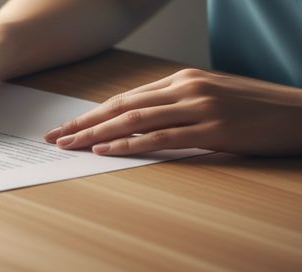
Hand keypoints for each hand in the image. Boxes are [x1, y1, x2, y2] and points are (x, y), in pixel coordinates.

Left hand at [44, 68, 301, 155]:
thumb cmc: (255, 110)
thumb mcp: (211, 99)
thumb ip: (175, 107)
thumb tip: (138, 125)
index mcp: (183, 80)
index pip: (126, 98)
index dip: (92, 113)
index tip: (68, 127)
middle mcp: (186, 89)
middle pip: (121, 107)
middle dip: (83, 123)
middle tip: (55, 137)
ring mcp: (199, 108)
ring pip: (134, 121)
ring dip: (96, 135)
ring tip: (70, 147)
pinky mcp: (213, 131)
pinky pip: (161, 138)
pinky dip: (129, 145)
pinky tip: (106, 152)